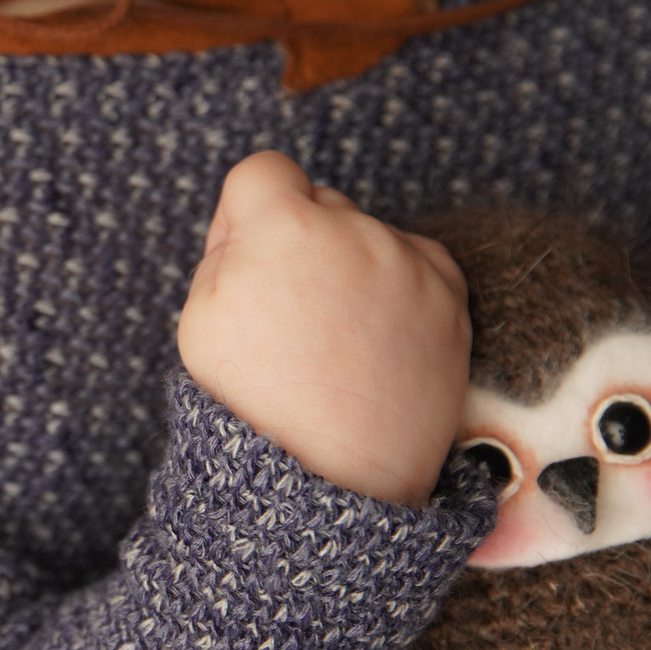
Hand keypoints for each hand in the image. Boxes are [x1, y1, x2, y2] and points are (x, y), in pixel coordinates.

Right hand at [175, 153, 467, 503]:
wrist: (337, 478)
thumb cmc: (256, 403)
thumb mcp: (200, 319)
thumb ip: (226, 250)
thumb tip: (254, 223)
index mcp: (283, 226)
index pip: (263, 170)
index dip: (245, 214)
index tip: (247, 262)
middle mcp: (354, 229)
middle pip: (320, 205)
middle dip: (301, 244)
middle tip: (290, 319)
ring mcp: (408, 262)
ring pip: (368, 239)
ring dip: (351, 271)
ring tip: (337, 346)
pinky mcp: (450, 296)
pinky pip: (415, 267)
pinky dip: (397, 294)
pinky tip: (375, 343)